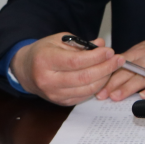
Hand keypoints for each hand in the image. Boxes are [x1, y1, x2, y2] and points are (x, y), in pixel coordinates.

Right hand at [11, 33, 125, 106]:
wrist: (26, 70)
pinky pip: (83, 96)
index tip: (109, 51)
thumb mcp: (60, 40)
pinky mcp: (60, 102)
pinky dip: (96, 87)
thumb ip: (81, 44)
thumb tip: (101, 45)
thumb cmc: (44, 52)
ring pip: (86, 89)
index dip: (96, 57)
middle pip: (83, 77)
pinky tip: (102, 77)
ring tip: (113, 67)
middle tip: (118, 60)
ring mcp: (54, 94)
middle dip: (105, 68)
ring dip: (104, 78)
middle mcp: (48, 80)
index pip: (76, 61)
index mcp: (45, 60)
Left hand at [96, 27, 144, 101]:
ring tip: (116, 97)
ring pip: (141, 78)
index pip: (120, 63)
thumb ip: (136, 58)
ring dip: (127, 88)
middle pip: (128, 71)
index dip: (107, 74)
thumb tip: (118, 68)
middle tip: (101, 95)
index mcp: (142, 51)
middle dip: (112, 84)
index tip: (96, 84)